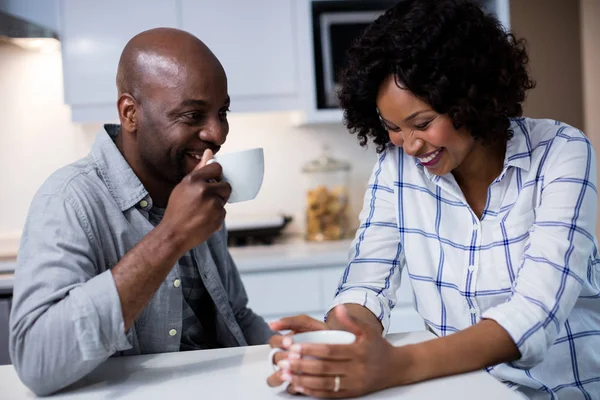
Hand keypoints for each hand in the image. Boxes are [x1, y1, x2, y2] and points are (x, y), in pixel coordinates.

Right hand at [160, 149, 230, 252]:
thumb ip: (199, 169)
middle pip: (226, 185)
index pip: (217, 168)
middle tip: (205, 201)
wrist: (174, 233)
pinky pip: (223, 211)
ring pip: (224, 199)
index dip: (216, 176)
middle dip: (219, 192)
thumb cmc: (177, 209)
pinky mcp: (218, 216)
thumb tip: (210, 151)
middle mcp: (203, 189)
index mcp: (193, 180)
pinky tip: (204, 219)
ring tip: (202, 211)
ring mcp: (212, 203)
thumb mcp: (184, 186)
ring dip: (217, 204)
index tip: (211, 182)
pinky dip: (216, 216)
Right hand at [266, 315, 328, 392]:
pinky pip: (288, 388)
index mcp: (286, 342)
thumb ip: (294, 321)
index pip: (273, 342)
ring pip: (274, 377)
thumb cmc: (324, 336)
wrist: (341, 349)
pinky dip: (291, 386)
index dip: (279, 342)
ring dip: (280, 374)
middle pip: (274, 359)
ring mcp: (290, 372)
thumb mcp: (311, 325)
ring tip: (292, 372)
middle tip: (295, 357)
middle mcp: (285, 357)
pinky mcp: (297, 384)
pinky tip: (299, 383)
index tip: (289, 342)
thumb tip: (272, 324)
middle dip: (283, 357)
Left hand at [276, 305, 410, 397]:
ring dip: (303, 380)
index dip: (312, 349)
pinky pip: (329, 394)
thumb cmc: (378, 347)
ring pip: (324, 384)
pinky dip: (312, 391)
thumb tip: (339, 308)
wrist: (396, 368)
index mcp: (358, 352)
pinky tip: (299, 386)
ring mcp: (353, 383)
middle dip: (302, 365)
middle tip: (284, 361)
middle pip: (324, 368)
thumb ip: (352, 320)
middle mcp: (356, 369)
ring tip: (286, 374)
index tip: (295, 347)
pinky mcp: (351, 393)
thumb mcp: (369, 330)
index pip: (330, 351)